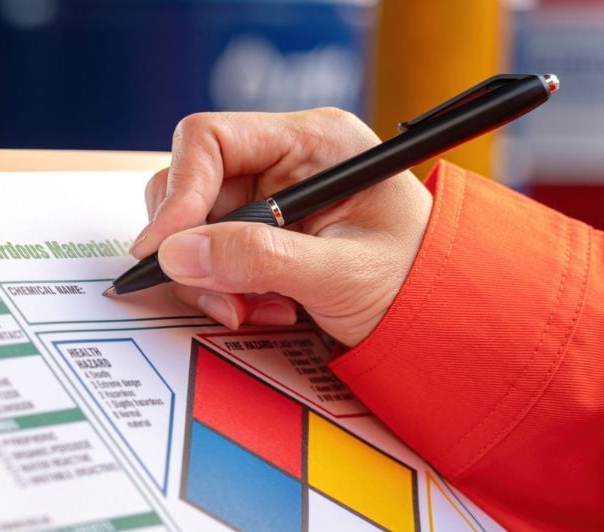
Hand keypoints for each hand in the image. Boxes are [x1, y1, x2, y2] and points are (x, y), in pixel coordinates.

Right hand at [132, 109, 432, 346]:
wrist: (439, 320)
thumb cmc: (414, 284)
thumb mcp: (341, 274)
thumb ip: (261, 260)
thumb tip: (177, 254)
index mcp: (313, 141)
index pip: (211, 139)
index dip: (180, 192)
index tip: (164, 249)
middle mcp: (282, 159)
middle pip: (191, 185)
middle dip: (196, 249)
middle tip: (223, 299)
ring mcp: (266, 197)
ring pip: (192, 227)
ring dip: (210, 278)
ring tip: (256, 309)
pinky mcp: (257, 233)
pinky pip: (209, 255)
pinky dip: (222, 289)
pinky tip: (264, 308)